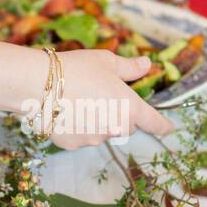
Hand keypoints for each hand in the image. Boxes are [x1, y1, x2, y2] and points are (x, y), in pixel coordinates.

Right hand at [44, 50, 174, 148]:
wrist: (37, 84)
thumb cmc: (75, 68)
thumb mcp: (106, 61)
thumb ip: (129, 68)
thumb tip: (147, 65)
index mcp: (129, 107)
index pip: (154, 122)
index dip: (163, 126)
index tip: (169, 128)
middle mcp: (116, 127)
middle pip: (125, 125)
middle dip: (119, 113)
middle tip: (100, 94)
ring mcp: (94, 139)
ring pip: (102, 131)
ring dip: (97, 120)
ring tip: (77, 99)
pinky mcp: (74, 145)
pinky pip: (82, 137)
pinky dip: (78, 127)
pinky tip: (64, 110)